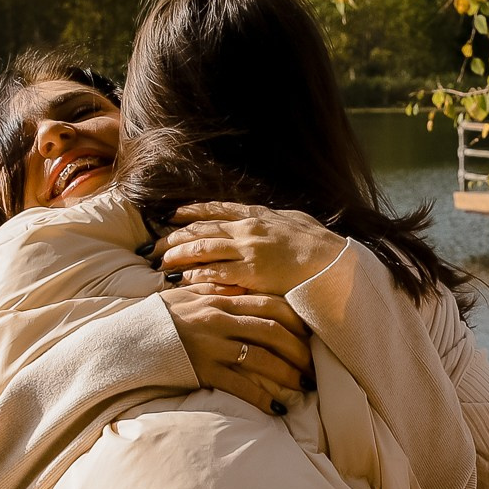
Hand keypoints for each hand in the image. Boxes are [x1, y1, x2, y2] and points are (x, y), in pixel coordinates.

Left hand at [152, 202, 345, 297]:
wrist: (332, 261)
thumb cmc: (319, 243)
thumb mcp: (297, 220)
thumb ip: (278, 217)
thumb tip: (272, 214)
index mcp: (257, 215)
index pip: (217, 210)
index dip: (192, 212)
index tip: (174, 215)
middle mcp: (248, 229)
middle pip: (202, 229)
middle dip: (175, 237)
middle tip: (156, 245)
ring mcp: (248, 250)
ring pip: (203, 249)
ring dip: (179, 255)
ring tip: (161, 263)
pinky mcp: (251, 273)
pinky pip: (216, 272)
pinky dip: (197, 274)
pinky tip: (183, 278)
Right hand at [162, 284, 310, 415]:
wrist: (124, 342)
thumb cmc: (156, 319)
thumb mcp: (186, 296)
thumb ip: (214, 291)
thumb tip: (239, 287)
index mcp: (219, 300)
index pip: (269, 304)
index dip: (295, 318)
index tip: (310, 332)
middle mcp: (219, 320)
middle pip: (272, 331)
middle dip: (298, 349)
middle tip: (313, 364)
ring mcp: (212, 346)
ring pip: (261, 358)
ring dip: (287, 374)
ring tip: (303, 386)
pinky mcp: (202, 371)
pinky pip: (240, 386)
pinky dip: (261, 398)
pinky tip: (276, 408)